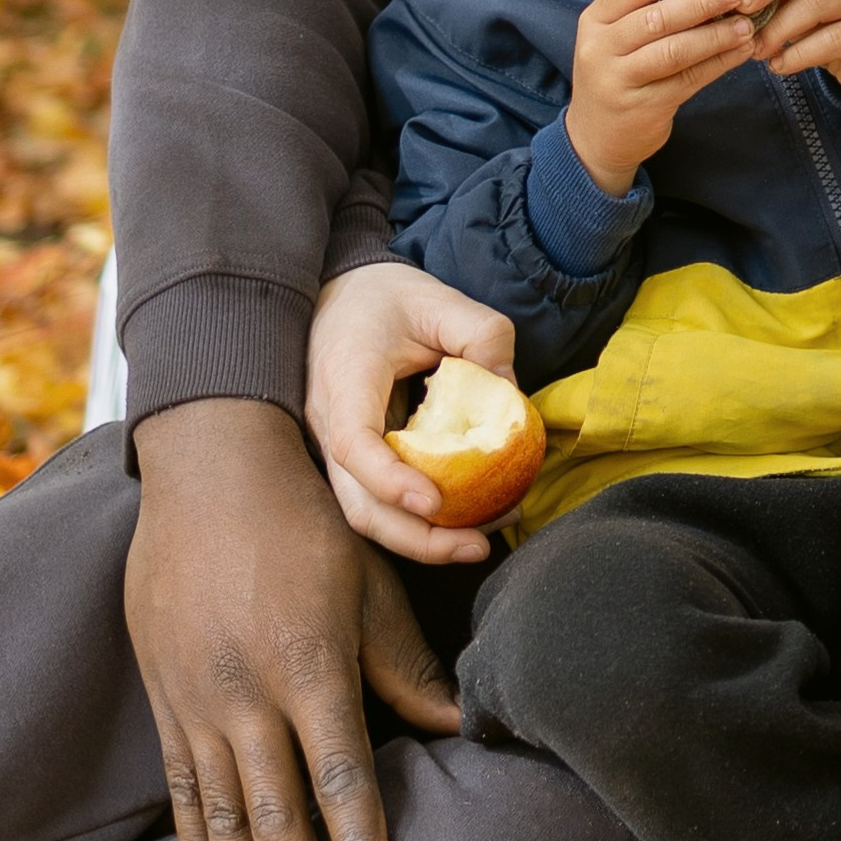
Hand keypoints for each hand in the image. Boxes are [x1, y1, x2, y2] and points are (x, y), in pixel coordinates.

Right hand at [124, 399, 460, 840]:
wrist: (210, 470)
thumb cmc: (308, 525)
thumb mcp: (368, 586)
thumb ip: (407, 668)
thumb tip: (464, 729)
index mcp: (308, 663)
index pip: (341, 773)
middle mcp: (248, 692)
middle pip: (276, 813)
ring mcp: (198, 700)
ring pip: (223, 817)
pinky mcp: (165, 699)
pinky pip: (180, 790)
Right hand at [307, 261, 519, 565]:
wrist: (341, 293)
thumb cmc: (387, 296)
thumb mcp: (439, 297)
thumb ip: (482, 334)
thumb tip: (511, 394)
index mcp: (344, 379)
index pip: (352, 442)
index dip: (389, 480)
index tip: (433, 502)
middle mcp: (329, 423)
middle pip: (357, 504)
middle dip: (415, 539)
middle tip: (477, 546)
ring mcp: (336, 447)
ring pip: (367, 514)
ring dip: (422, 539)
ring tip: (483, 541)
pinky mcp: (355, 460)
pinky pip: (380, 502)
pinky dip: (420, 521)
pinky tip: (470, 515)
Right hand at [569, 0, 759, 188]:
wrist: (597, 136)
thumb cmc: (619, 72)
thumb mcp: (618, 36)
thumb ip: (652, 8)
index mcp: (595, 20)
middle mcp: (600, 48)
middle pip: (656, 18)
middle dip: (700, 2)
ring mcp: (618, 80)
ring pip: (673, 51)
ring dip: (715, 35)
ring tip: (746, 23)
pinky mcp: (643, 108)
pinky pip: (688, 80)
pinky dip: (718, 63)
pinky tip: (740, 51)